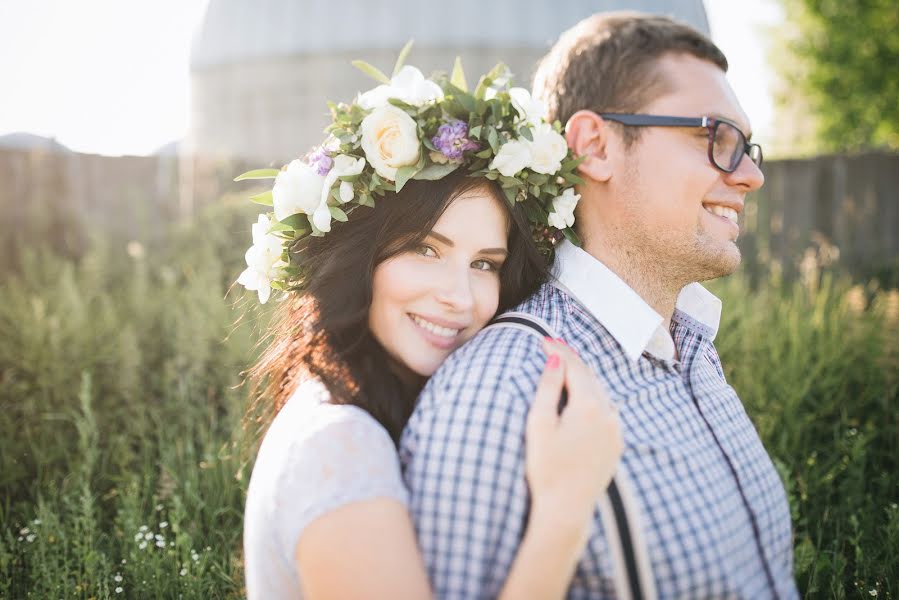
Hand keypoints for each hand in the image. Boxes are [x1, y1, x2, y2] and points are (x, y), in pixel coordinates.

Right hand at [524, 338, 623, 523]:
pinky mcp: (615, 444)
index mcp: (588, 406)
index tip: (544, 339)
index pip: (574, 367)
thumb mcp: (540, 424)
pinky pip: (606, 410)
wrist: (567, 509)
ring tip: (567, 365)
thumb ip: (548, 389)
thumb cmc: (546, 468)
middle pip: (590, 377)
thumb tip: (555, 361)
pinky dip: (593, 396)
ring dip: (583, 377)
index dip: (558, 352)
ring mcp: (615, 430)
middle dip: (572, 360)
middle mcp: (608, 414)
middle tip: (554, 344)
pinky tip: (582, 395)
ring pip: (600, 392)